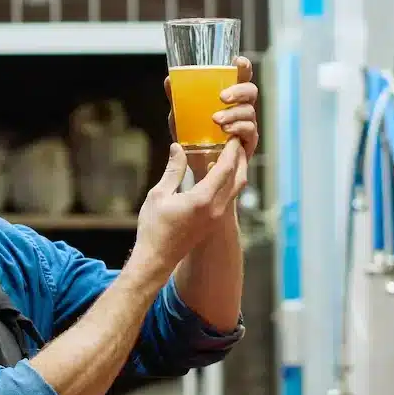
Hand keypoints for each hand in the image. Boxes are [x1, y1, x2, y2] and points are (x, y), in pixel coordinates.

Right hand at [130, 141, 247, 279]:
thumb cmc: (154, 228)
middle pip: (238, 178)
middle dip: (239, 158)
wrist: (157, 259)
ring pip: (236, 188)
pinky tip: (218, 172)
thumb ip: (173, 170)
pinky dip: (228, 181)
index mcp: (203, 200)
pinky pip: (229, 197)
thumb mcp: (159, 194)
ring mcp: (217, 217)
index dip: (231, 150)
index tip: (232, 136)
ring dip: (236, 170)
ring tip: (230, 153)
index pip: (225, 169)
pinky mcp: (214, 222)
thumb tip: (178, 147)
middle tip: (235, 141)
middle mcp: (216, 209)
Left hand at [165, 56, 259, 178]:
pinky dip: (238, 129)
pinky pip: (250, 132)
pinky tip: (225, 132)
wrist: (198, 169)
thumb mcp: (182, 118)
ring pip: (250, 112)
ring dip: (233, 114)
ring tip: (216, 120)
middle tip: (222, 97)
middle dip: (239, 91)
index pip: (241, 77)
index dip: (243, 67)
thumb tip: (169, 80)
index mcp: (229, 97)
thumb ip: (178, 100)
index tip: (237, 62)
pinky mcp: (248, 143)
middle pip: (251, 91)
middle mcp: (241, 108)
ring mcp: (247, 125)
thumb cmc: (193, 139)